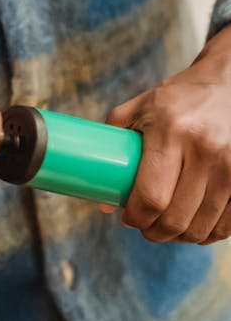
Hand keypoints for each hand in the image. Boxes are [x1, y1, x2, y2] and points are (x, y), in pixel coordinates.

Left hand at [106, 26, 230, 243]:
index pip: (151, 196)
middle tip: (146, 226)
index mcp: (171, 130)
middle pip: (176, 219)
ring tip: (168, 226)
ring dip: (181, 236)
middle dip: (155, 232)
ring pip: (202, 228)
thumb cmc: (180, 97)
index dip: (136, 217)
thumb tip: (103, 199)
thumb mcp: (141, 107)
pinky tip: (195, 223)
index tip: (128, 217)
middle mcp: (204, 150)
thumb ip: (115, 142)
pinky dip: (208, 233)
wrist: (230, 84)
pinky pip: (227, 226)